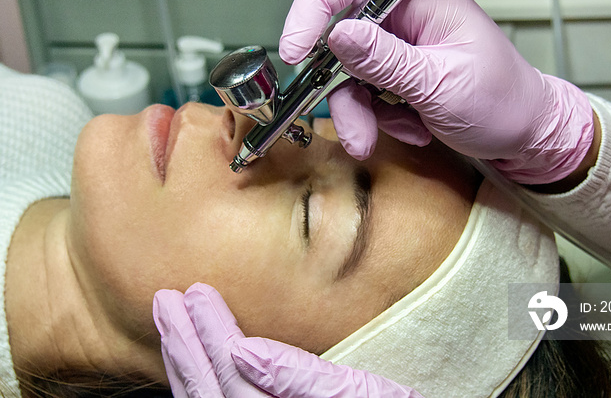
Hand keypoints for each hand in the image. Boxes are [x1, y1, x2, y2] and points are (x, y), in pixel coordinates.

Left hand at [153, 283, 422, 397]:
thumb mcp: (368, 396)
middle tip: (169, 300)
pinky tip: (189, 359)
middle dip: (189, 345)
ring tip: (169, 319)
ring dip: (185, 361)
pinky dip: (196, 383)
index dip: (213, 337)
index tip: (197, 296)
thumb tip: (249, 351)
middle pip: (213, 394)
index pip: (236, 382)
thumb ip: (305, 380)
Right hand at [280, 0, 593, 183]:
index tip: (297, 47)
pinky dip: (376, 118)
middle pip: (342, 34)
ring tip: (377, 136)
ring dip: (358, 111)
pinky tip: (412, 127)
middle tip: (349, 119)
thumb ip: (386, 61)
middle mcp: (407, 17)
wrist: (526, 135)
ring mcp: (400, 47)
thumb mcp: (441, 84)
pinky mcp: (397, 74)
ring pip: (348, 72)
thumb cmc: (504, 101)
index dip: (315, 6)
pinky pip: (363, 93)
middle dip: (339, 84)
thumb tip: (338, 35)